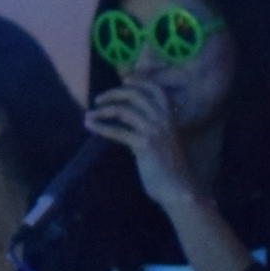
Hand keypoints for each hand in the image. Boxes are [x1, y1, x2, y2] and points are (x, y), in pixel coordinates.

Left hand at [85, 81, 194, 210]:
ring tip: (89, 115)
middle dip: (114, 93)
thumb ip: (151, 128)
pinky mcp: (144, 145)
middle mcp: (163, 119)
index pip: (155, 89)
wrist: (180, 189)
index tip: (122, 81)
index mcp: (170, 116)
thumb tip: (129, 120)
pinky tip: (91, 126)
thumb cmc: (171, 169)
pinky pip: (118, 131)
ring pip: (124, 110)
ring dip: (103, 110)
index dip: (138, 81)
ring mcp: (154, 131)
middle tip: (98, 99)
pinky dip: (101, 127)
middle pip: (135, 94)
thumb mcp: (165, 141)